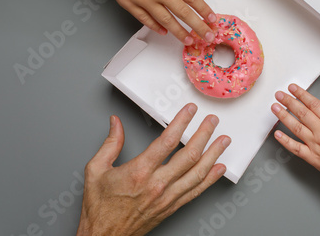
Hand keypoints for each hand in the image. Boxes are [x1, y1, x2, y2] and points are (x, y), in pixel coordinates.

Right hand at [76, 104, 230, 235]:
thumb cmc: (100, 207)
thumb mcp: (96, 170)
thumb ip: (110, 143)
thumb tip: (116, 124)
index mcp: (139, 172)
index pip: (167, 141)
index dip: (181, 122)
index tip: (190, 111)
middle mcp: (157, 184)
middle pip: (189, 155)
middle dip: (204, 134)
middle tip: (212, 121)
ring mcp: (167, 197)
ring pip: (198, 173)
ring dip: (213, 154)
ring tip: (224, 140)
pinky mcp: (172, 207)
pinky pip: (196, 191)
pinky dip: (211, 179)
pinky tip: (219, 168)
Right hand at [86, 0, 216, 44]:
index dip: (204, 10)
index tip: (211, 20)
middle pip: (183, 13)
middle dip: (198, 27)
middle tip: (207, 38)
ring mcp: (144, 0)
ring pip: (166, 21)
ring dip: (179, 32)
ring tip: (188, 40)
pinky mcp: (130, 4)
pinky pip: (145, 20)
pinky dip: (155, 27)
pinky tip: (164, 32)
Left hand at [272, 85, 319, 235]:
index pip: (313, 104)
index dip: (301, 94)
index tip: (292, 88)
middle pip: (302, 113)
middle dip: (288, 101)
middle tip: (279, 94)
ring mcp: (315, 144)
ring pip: (296, 127)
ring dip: (283, 116)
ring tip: (274, 108)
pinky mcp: (311, 157)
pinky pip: (295, 148)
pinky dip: (285, 141)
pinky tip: (277, 134)